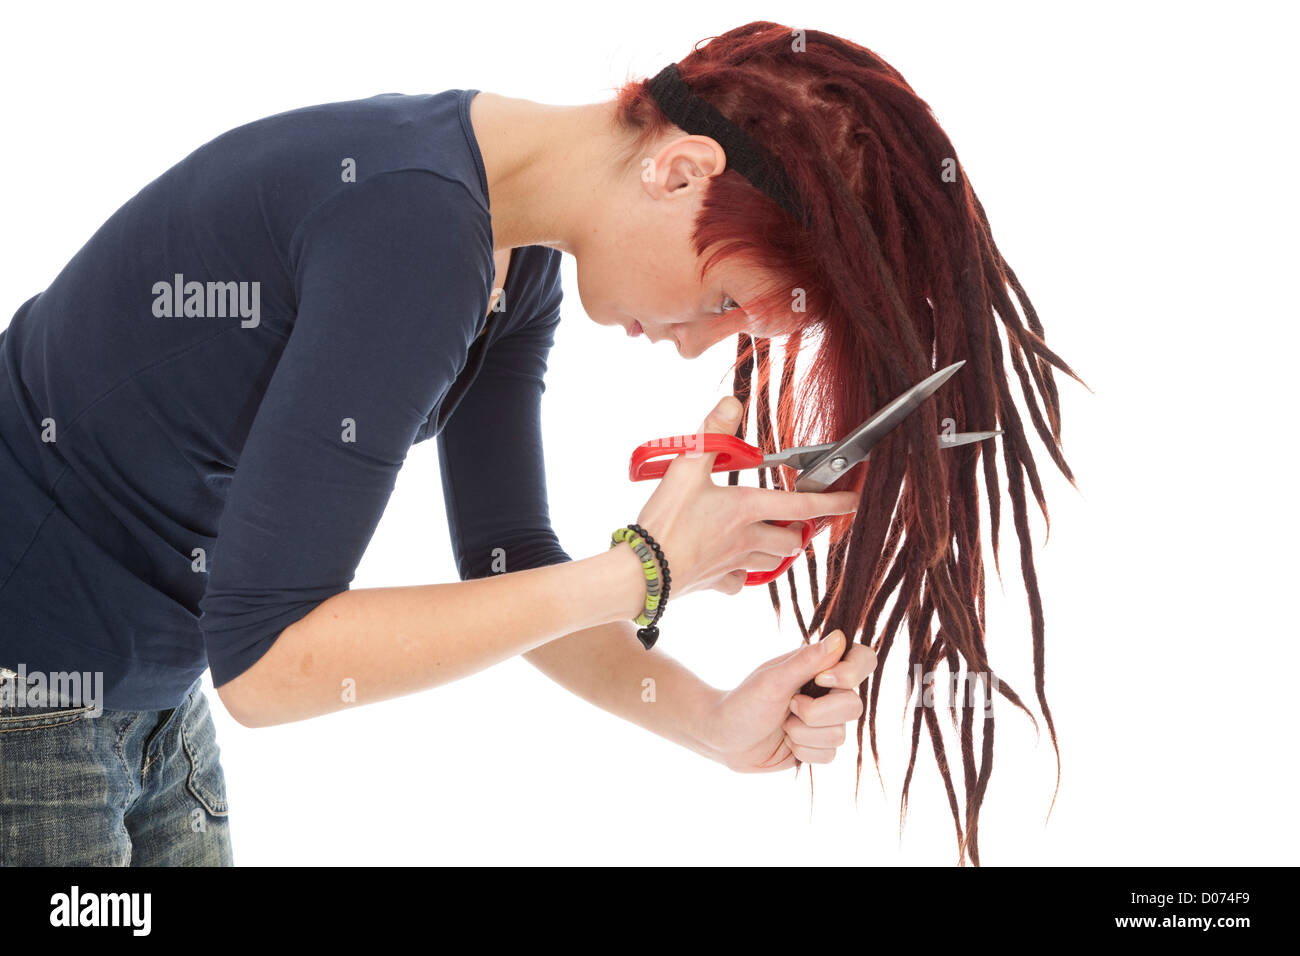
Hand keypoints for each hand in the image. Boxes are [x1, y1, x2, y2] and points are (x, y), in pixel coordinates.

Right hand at [635, 397, 859, 597]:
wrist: (642, 571)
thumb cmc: (666, 521)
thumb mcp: (686, 467)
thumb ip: (712, 433)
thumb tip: (731, 402)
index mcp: (746, 509)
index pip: (803, 505)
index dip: (834, 502)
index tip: (853, 500)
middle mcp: (747, 539)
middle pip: (793, 540)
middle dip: (801, 530)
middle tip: (797, 517)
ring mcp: (734, 564)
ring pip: (774, 563)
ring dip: (779, 551)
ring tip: (771, 537)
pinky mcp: (717, 583)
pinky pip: (742, 581)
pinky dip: (744, 573)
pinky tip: (734, 563)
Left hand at [700, 630, 875, 771]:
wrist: (722, 738)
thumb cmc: (743, 702)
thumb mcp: (773, 679)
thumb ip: (808, 661)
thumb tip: (840, 638)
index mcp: (820, 666)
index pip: (863, 660)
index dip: (851, 673)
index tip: (821, 679)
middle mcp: (827, 692)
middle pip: (854, 706)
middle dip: (816, 713)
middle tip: (789, 707)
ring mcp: (824, 721)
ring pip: (841, 735)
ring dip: (803, 734)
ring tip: (781, 725)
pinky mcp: (818, 746)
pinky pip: (829, 756)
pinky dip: (803, 751)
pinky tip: (786, 743)